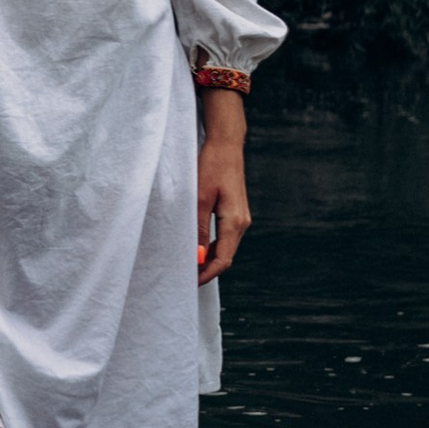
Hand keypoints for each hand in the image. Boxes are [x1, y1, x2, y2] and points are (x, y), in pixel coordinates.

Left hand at [197, 90, 249, 284]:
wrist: (226, 145)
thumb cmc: (211, 167)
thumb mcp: (200, 198)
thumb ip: (199, 228)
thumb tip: (197, 256)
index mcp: (235, 221)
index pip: (224, 259)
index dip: (207, 274)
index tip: (191, 283)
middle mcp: (242, 222)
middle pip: (226, 256)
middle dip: (208, 269)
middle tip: (186, 278)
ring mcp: (240, 217)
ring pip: (226, 247)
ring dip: (209, 258)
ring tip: (189, 265)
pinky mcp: (235, 211)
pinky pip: (225, 236)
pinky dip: (213, 246)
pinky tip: (198, 247)